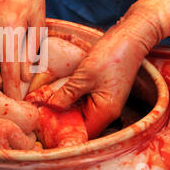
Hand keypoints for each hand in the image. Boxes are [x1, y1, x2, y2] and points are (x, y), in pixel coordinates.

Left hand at [47, 0, 169, 137]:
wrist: (129, 38)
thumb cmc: (111, 56)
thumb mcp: (84, 76)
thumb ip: (67, 94)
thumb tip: (50, 107)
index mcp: (105, 112)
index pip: (81, 131)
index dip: (62, 128)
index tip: (43, 121)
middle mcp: (106, 111)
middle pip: (79, 122)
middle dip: (60, 116)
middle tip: (39, 109)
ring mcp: (104, 100)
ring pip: (79, 110)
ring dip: (63, 105)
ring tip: (43, 100)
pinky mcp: (101, 90)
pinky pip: (82, 99)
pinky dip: (70, 96)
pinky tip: (55, 91)